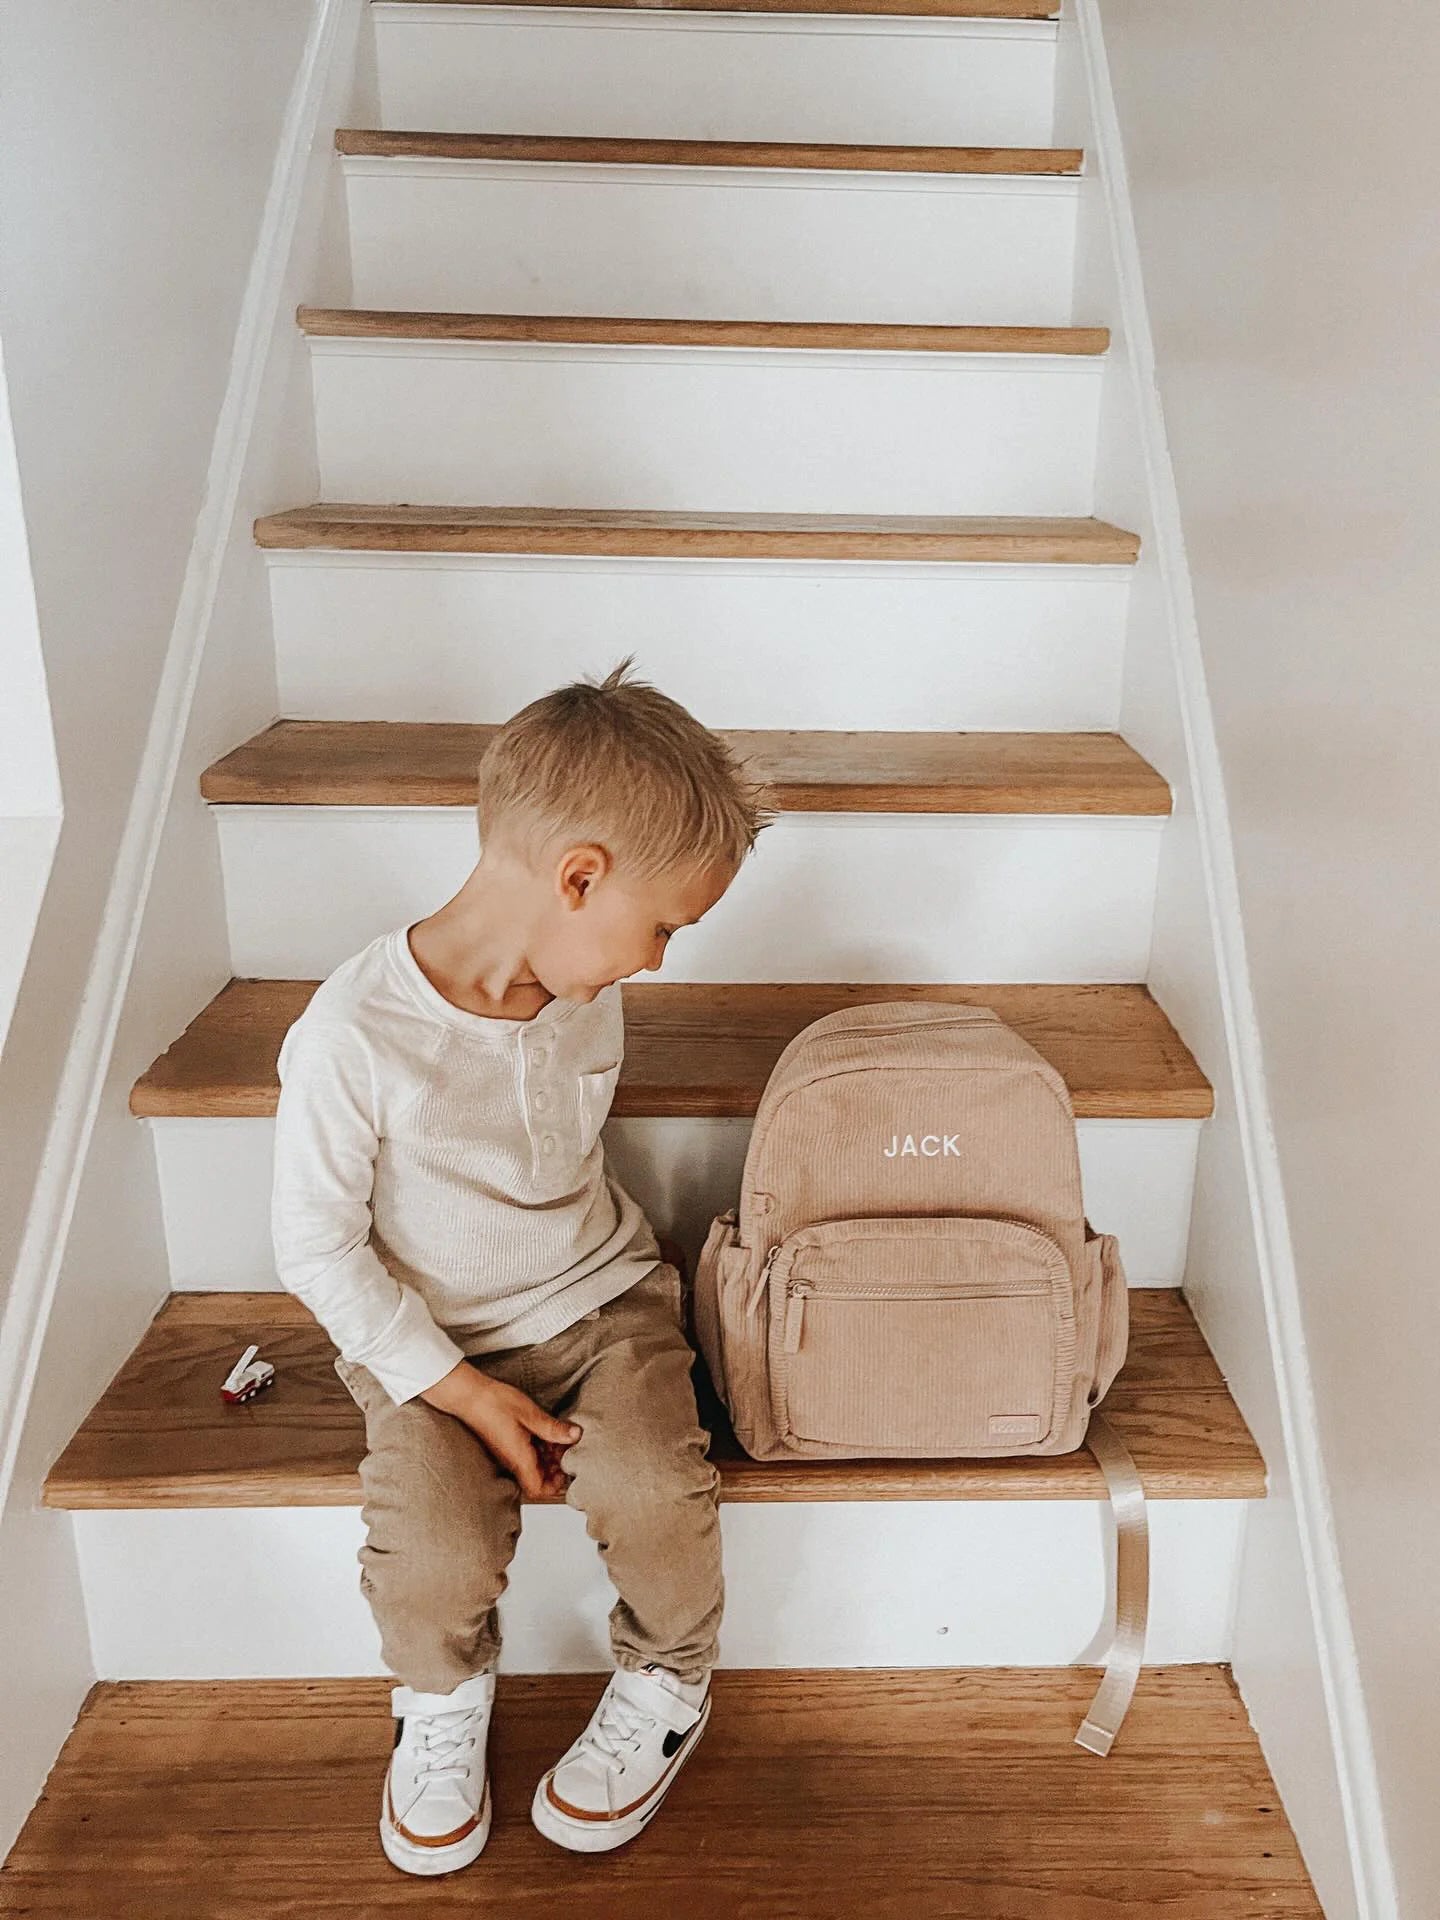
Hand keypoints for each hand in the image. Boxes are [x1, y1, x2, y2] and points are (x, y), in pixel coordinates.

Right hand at [420, 1361, 580, 1498]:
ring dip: (549, 1457)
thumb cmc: (494, 1403)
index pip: (538, 1490)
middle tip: (568, 1448)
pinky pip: (527, 1455)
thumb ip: (553, 1428)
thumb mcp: (530, 1414)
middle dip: (556, 1469)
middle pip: (538, 1480)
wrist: (467, 1395)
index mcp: (519, 1459)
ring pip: (534, 1467)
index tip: (568, 1468)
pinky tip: (546, 1431)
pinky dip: (540, 1448)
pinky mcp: (507, 1444)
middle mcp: (513, 1461)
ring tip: (559, 1437)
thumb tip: (575, 1436)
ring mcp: (509, 1453)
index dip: (555, 1486)